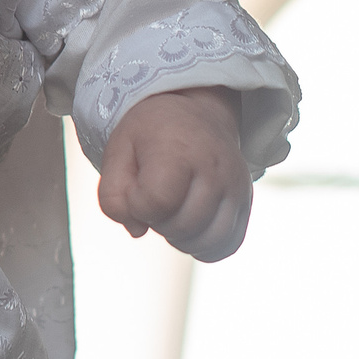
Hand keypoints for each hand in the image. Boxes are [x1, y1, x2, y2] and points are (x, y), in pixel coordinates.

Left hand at [96, 86, 251, 261]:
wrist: (195, 112)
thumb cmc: (152, 133)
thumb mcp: (118, 150)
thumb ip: (113, 194)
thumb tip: (137, 230)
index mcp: (180, 148)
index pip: (156, 202)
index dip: (136, 205)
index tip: (136, 187)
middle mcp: (215, 167)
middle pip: (182, 225)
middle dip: (157, 221)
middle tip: (154, 198)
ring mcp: (235, 185)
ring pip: (207, 241)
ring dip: (180, 237)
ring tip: (172, 212)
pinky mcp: (245, 201)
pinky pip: (227, 244)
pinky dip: (205, 247)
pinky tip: (190, 228)